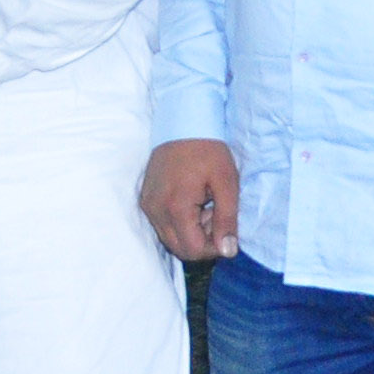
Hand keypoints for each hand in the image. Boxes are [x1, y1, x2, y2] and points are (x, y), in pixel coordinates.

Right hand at [141, 138, 240, 260]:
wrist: (183, 122)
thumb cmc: (208, 150)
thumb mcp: (227, 183)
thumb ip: (227, 220)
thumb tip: (227, 252)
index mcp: (176, 207)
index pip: (193, 250)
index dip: (213, 246)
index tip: (223, 223)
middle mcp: (156, 211)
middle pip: (180, 249)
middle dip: (202, 240)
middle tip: (214, 214)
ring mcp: (147, 205)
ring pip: (170, 239)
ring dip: (190, 232)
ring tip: (203, 206)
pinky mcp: (145, 200)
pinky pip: (162, 225)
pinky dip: (179, 222)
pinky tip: (190, 201)